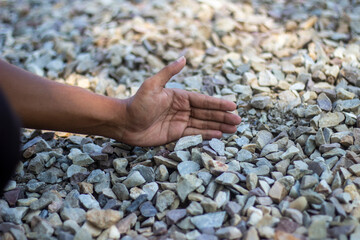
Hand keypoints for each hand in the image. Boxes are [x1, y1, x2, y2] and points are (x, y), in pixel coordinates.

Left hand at [116, 56, 241, 146]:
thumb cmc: (137, 103)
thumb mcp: (152, 85)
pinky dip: (207, 134)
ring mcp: (180, 122)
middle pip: (207, 113)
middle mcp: (182, 109)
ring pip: (203, 124)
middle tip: (238, 120)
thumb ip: (168, 73)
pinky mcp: (176, 134)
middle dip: (223, 116)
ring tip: (233, 128)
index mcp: (179, 96)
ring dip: (219, 125)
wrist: (124, 123)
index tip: (233, 106)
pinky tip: (219, 135)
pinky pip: (194, 134)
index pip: (203, 101)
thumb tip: (184, 58)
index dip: (218, 104)